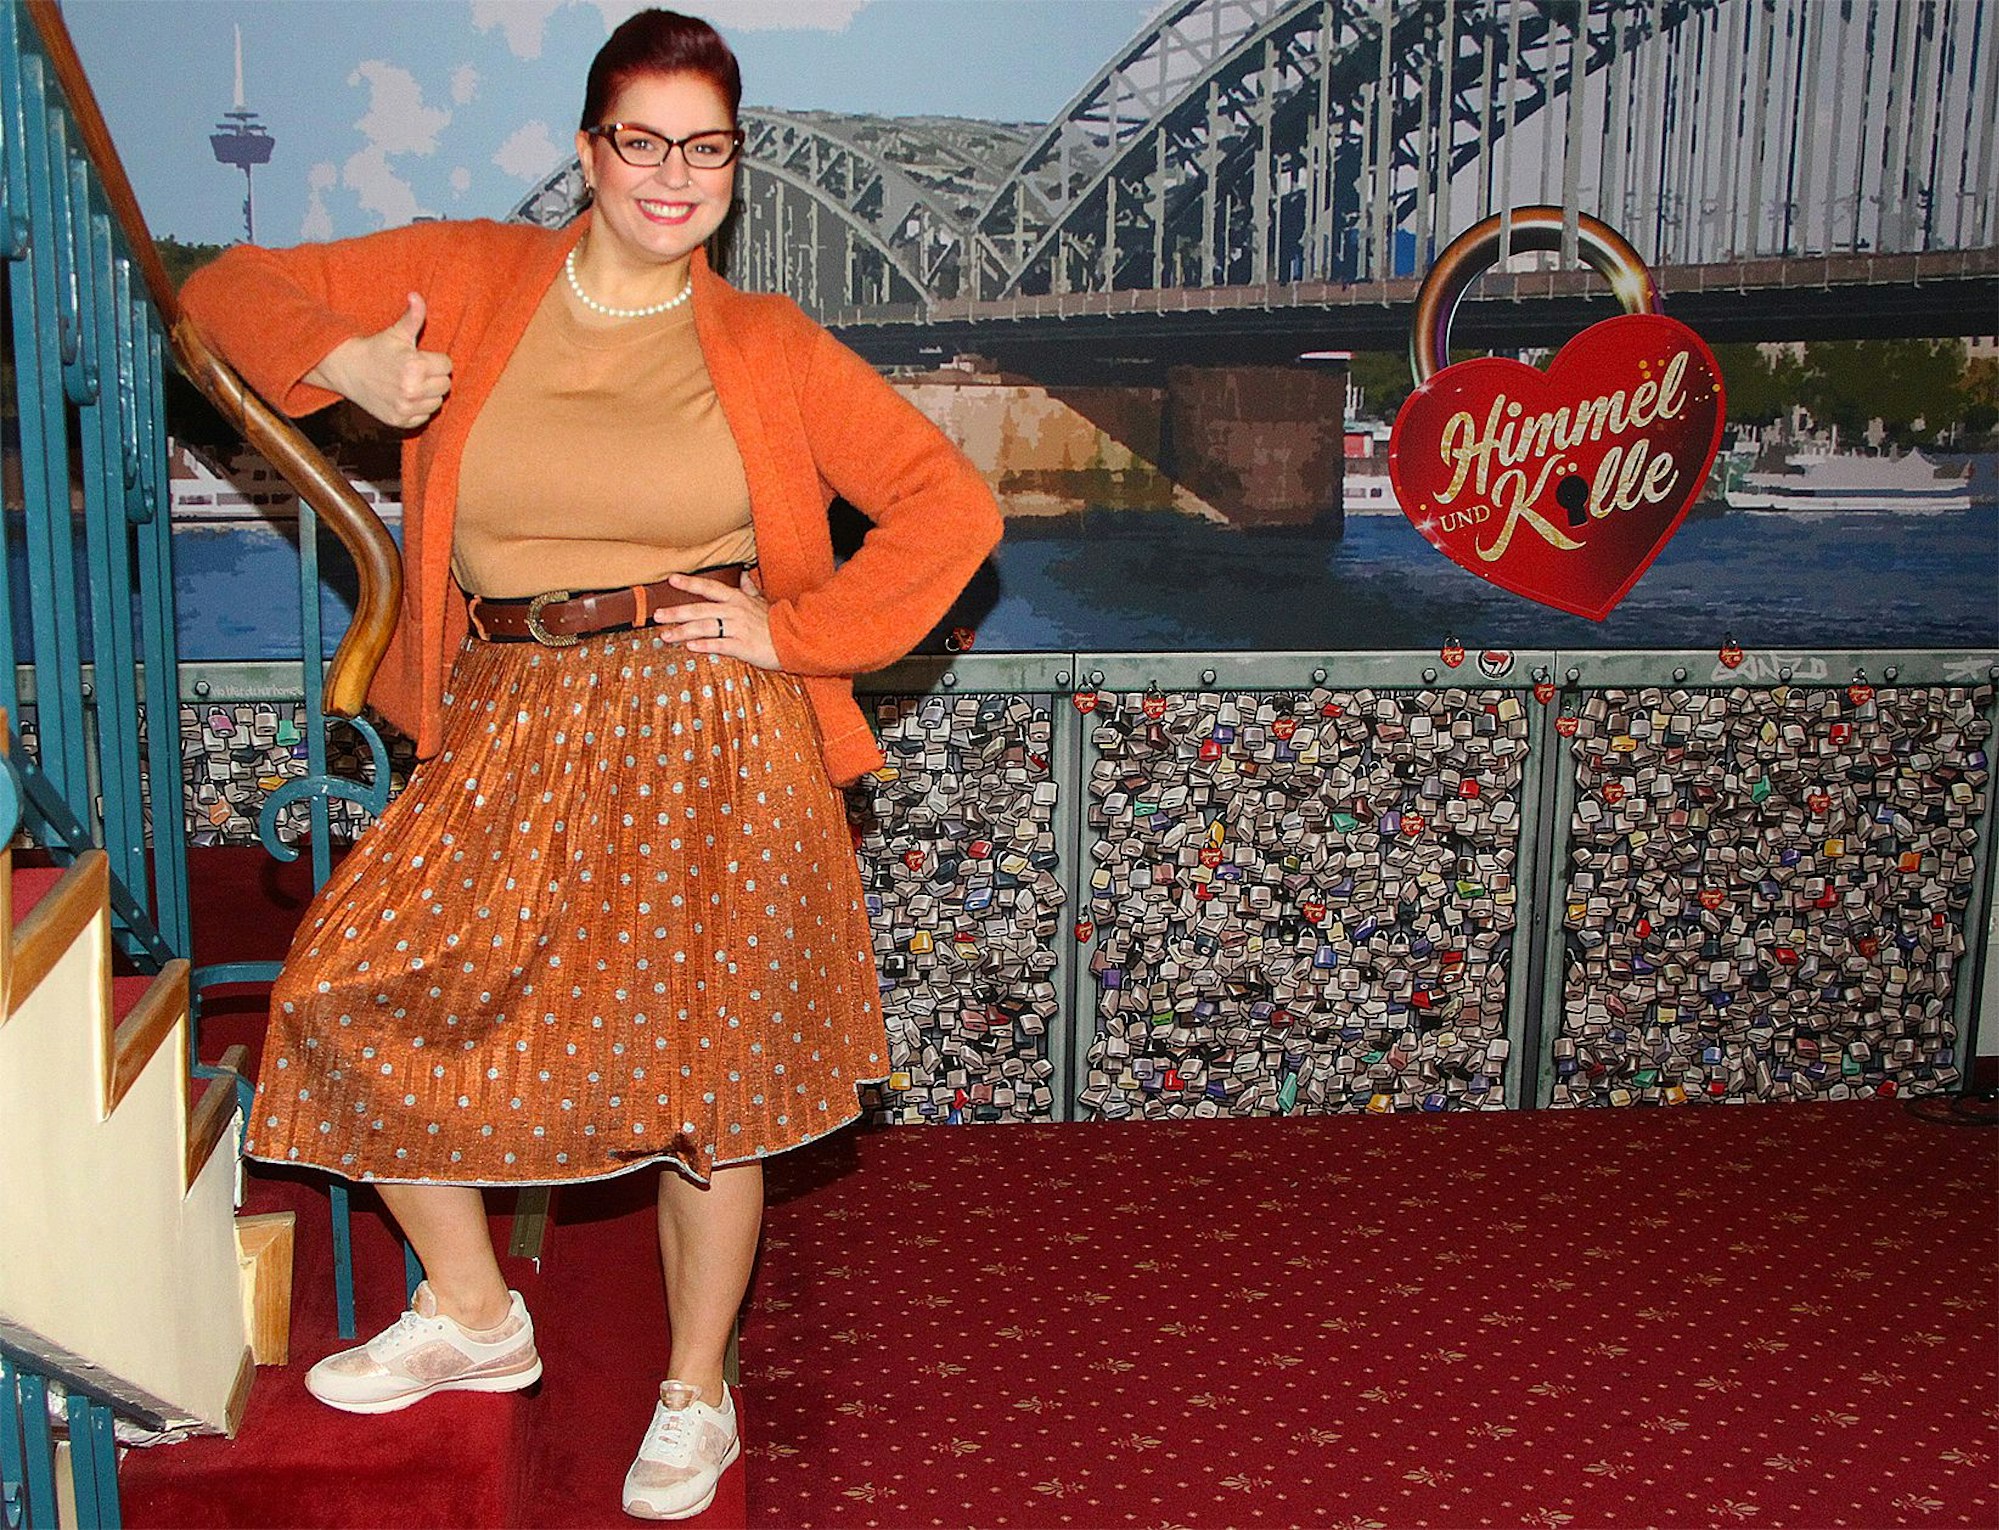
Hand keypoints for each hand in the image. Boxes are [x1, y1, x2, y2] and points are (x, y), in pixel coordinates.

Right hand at [306, 292, 452, 429]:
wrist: (347, 370)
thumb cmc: (375, 349)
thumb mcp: (396, 332)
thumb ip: (413, 316)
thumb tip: (416, 295)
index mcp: (415, 366)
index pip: (447, 365)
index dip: (435, 360)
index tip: (421, 357)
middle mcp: (412, 390)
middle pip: (445, 385)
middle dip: (434, 376)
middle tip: (416, 370)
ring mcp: (405, 407)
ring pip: (436, 402)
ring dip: (428, 393)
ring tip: (411, 382)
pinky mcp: (399, 421)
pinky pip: (424, 417)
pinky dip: (418, 408)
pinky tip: (404, 396)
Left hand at [653, 569, 779, 669]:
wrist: (796, 638)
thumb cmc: (776, 621)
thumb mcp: (763, 601)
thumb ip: (750, 588)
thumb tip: (745, 575)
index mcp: (737, 599)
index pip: (709, 588)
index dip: (690, 583)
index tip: (671, 579)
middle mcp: (734, 611)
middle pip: (700, 610)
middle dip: (677, 612)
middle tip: (657, 615)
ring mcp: (738, 629)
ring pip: (705, 628)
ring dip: (683, 632)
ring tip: (666, 636)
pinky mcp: (743, 646)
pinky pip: (720, 645)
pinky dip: (705, 645)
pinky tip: (690, 647)